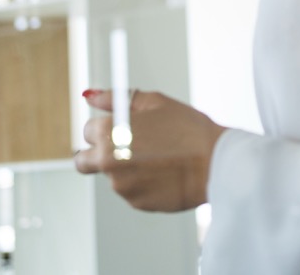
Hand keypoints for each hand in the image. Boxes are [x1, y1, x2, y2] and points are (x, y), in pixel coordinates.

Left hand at [74, 89, 226, 211]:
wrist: (216, 161)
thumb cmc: (188, 128)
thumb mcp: (154, 102)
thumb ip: (115, 98)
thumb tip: (90, 96)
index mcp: (109, 133)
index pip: (87, 130)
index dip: (104, 127)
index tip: (119, 128)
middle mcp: (108, 161)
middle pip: (83, 161)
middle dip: (95, 154)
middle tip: (119, 149)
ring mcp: (121, 186)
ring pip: (112, 176)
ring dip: (125, 168)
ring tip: (158, 158)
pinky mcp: (137, 203)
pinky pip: (131, 191)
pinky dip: (142, 183)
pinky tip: (164, 172)